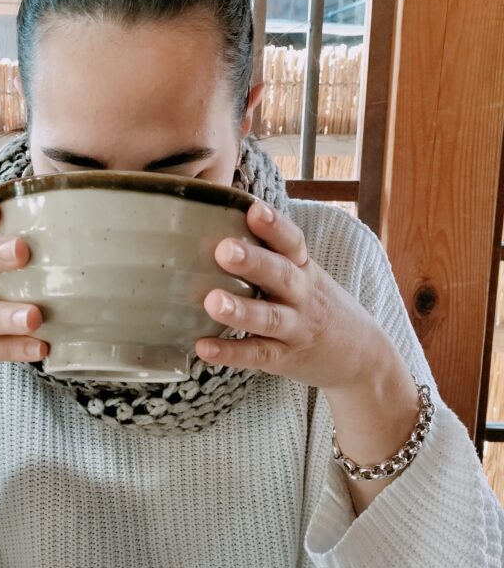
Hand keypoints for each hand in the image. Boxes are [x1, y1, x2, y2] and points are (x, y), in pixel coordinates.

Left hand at [195, 199, 390, 392]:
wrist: (363, 356)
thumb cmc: (318, 305)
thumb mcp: (305, 275)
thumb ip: (271, 254)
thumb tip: (216, 220)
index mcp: (304, 269)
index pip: (292, 242)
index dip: (275, 225)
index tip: (254, 209)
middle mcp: (302, 296)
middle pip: (281, 275)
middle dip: (253, 262)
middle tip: (223, 249)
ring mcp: (295, 328)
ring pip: (269, 318)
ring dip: (240, 311)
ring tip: (212, 302)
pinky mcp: (285, 358)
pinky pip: (258, 355)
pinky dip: (231, 353)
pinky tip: (204, 348)